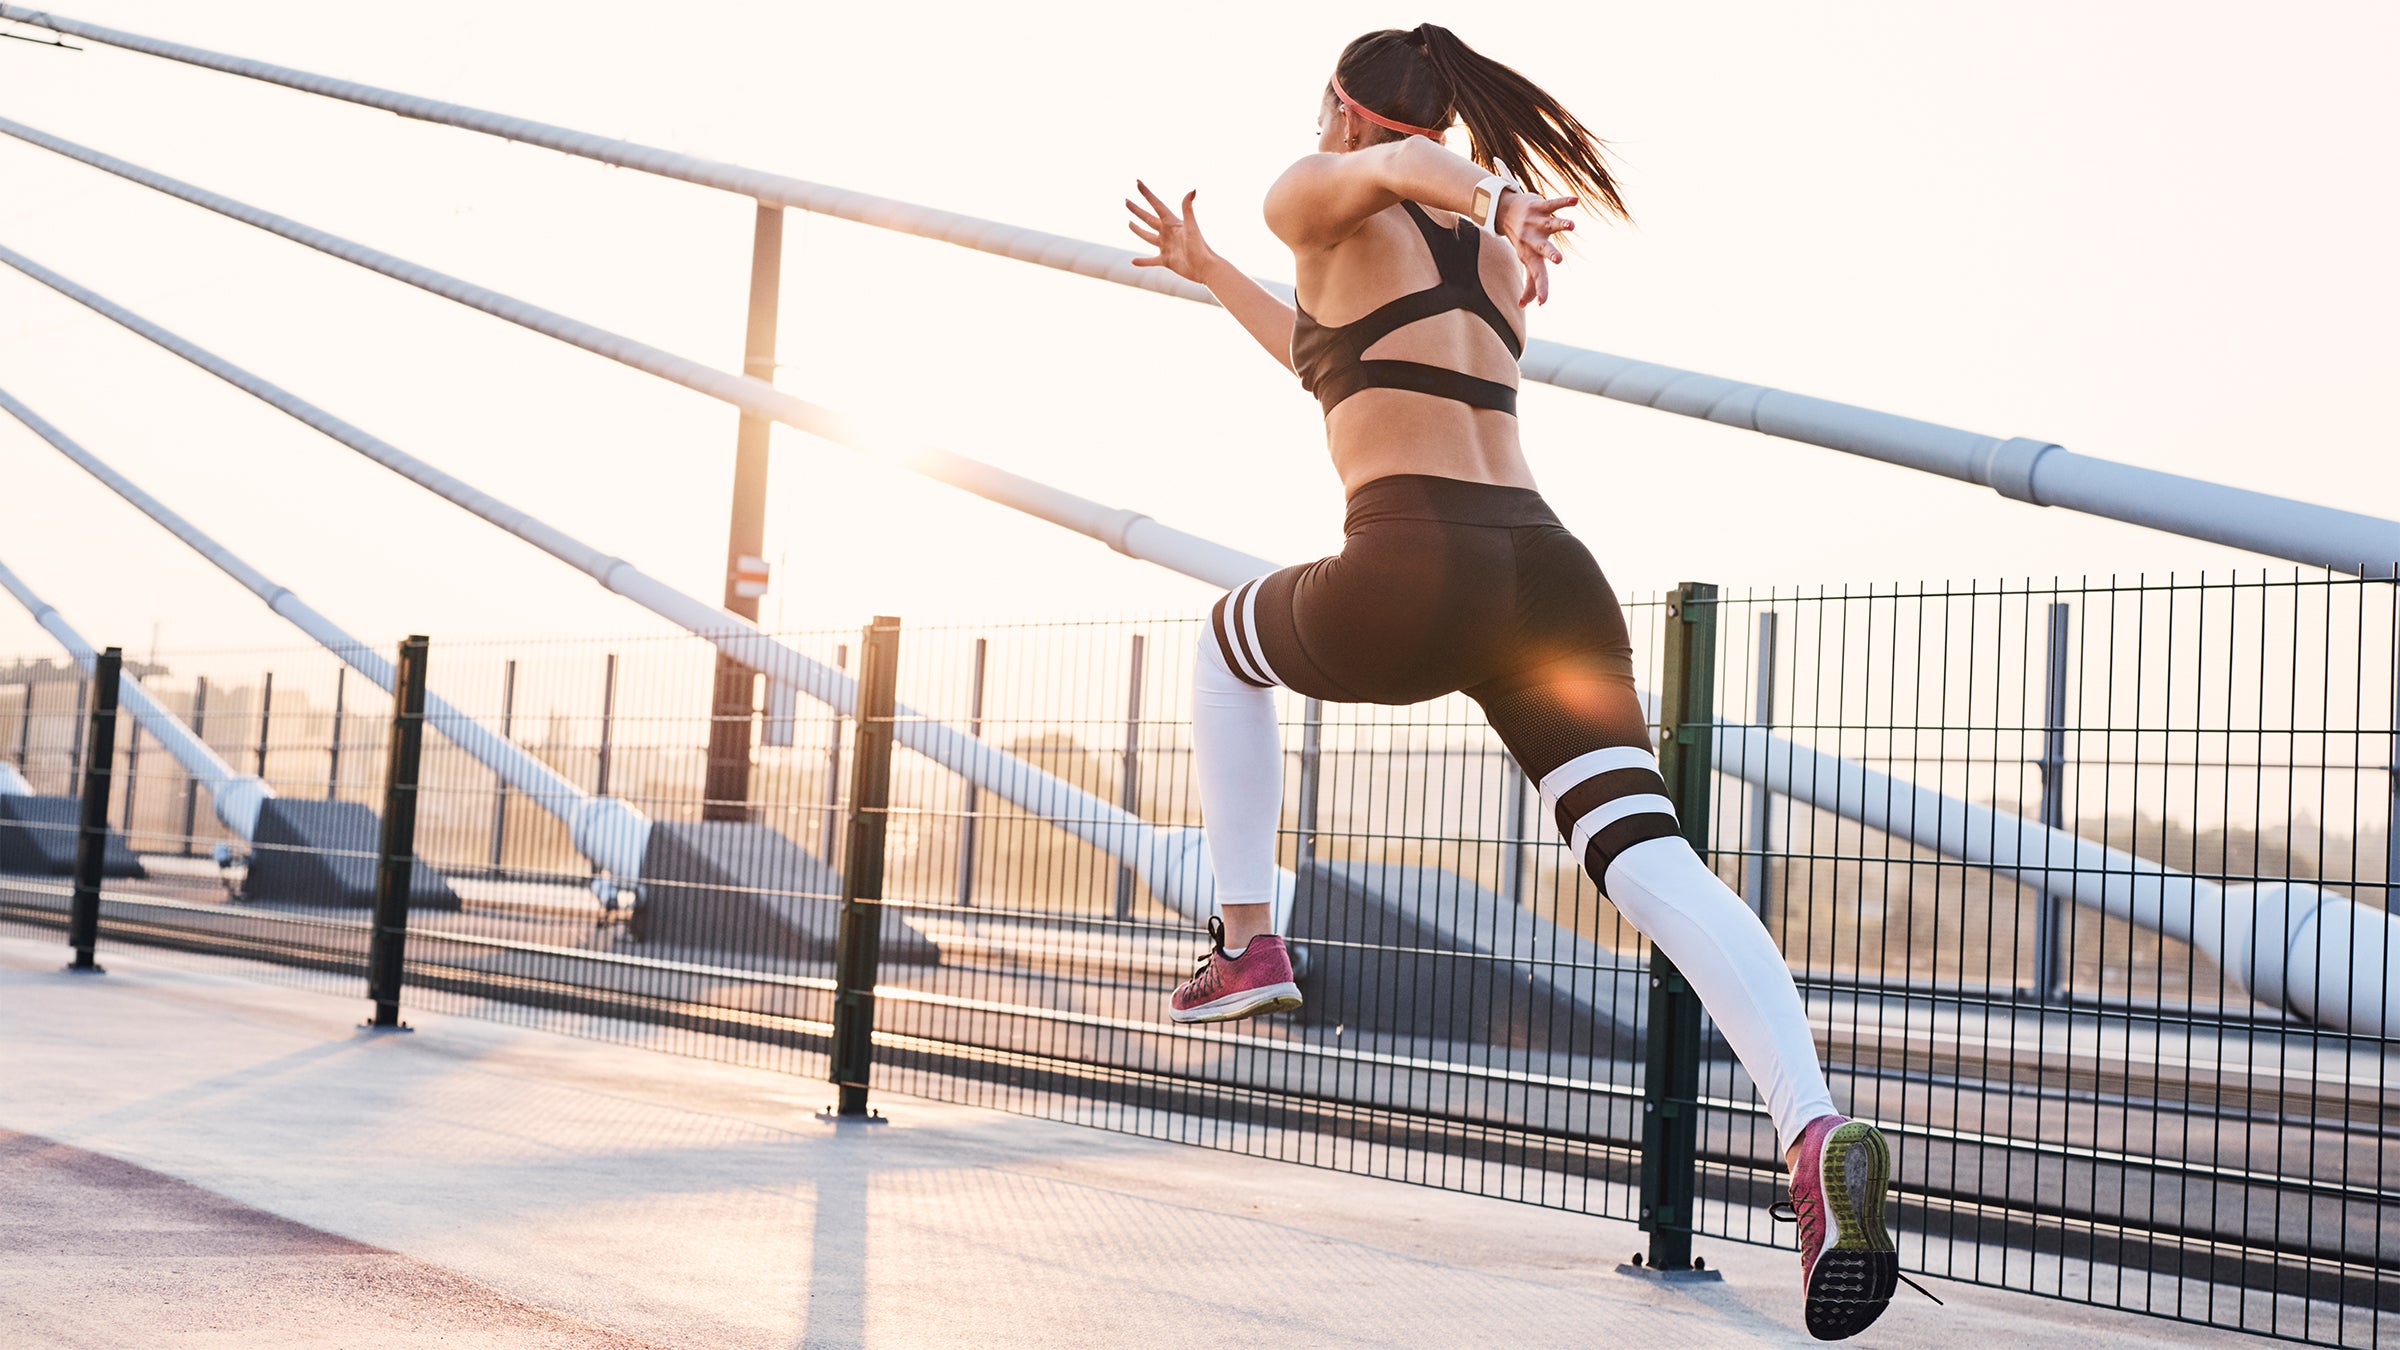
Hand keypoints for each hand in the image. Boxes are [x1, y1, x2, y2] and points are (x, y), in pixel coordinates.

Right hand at [1126, 181, 1218, 283]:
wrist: (1205, 268)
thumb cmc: (1200, 247)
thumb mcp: (1191, 226)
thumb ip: (1188, 208)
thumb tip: (1192, 189)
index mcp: (1172, 223)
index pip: (1156, 205)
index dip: (1147, 193)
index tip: (1137, 182)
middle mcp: (1167, 233)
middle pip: (1148, 218)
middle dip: (1137, 210)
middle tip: (1126, 200)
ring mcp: (1166, 247)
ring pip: (1147, 236)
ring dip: (1138, 230)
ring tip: (1129, 223)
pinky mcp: (1166, 261)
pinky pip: (1150, 261)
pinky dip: (1142, 261)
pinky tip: (1132, 261)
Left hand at [1496, 190, 1577, 305]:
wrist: (1504, 210)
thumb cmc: (1520, 240)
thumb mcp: (1525, 260)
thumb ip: (1529, 282)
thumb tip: (1524, 305)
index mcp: (1530, 254)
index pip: (1536, 274)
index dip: (1539, 289)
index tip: (1542, 303)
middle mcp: (1532, 239)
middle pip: (1542, 247)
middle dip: (1550, 253)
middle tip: (1558, 260)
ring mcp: (1535, 222)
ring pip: (1550, 223)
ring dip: (1561, 224)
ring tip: (1571, 225)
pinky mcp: (1539, 206)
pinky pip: (1553, 203)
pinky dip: (1564, 201)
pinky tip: (1575, 201)